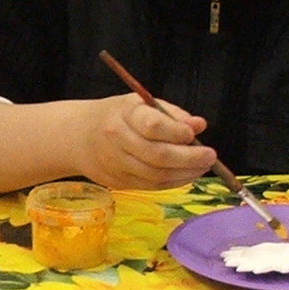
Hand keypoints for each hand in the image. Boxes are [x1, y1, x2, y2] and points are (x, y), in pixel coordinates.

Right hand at [78, 93, 219, 189]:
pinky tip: (187, 174)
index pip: (153, 125)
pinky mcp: (119, 182)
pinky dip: (173, 182)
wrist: (78, 137)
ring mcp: (116, 164)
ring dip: (185, 173)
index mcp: (124, 114)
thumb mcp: (142, 104)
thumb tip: (199, 125)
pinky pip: (151, 186)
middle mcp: (117, 140)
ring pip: (156, 175)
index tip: (194, 133)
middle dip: (189, 158)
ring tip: (203, 166)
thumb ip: (172, 114)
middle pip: (157, 155)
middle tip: (210, 156)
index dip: (177, 132)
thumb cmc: (118, 116)